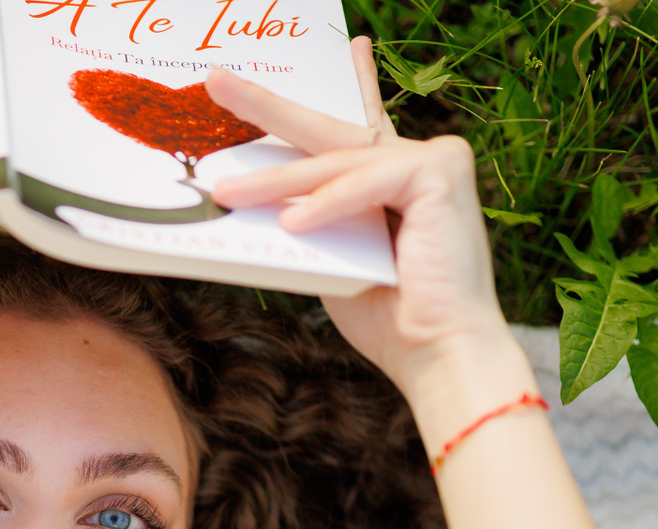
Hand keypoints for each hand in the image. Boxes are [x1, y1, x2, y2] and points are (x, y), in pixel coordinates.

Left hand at [205, 41, 512, 396]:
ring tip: (226, 193)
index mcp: (394, 179)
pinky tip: (293, 222)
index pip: (359, 122)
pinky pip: (365, 184)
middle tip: (216, 82)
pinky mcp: (441, 173)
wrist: (438, 353)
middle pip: (329, 130)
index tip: (346, 45)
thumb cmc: (390, 318)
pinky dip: (328, 204)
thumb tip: (248, 200)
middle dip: (268, 107)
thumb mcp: (333, 258)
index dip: (352, 81)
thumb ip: (306, 220)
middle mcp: (416, 160)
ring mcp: (433, 160)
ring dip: (276, 181)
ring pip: (336, 163)